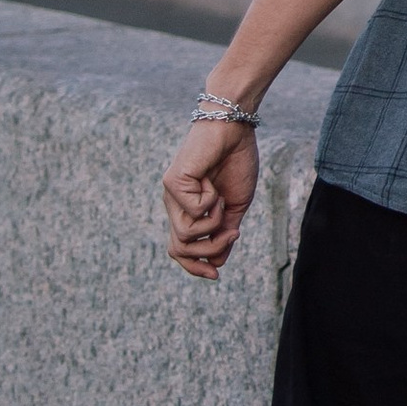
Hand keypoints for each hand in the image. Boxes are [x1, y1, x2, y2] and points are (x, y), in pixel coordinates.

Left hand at [163, 115, 259, 277]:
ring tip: (223, 203)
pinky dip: (210, 203)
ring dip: (212, 224)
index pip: (179, 250)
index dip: (195, 267)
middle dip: (207, 252)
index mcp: (187, 212)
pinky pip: (192, 211)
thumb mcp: (235, 206)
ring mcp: (171, 195)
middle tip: (232, 235)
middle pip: (178, 249)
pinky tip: (214, 184)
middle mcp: (174, 205)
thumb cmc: (235, 163)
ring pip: (184, 235)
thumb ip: (224, 233)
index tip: (215, 275)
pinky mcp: (173, 183)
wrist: (234, 130)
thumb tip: (218, 262)